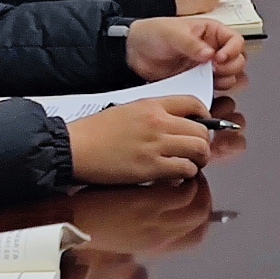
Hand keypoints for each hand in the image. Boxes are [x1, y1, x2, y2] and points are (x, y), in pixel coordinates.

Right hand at [68, 97, 216, 185]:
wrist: (75, 147)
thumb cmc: (97, 131)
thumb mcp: (129, 110)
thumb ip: (155, 114)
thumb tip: (178, 124)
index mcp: (153, 105)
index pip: (194, 103)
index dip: (204, 117)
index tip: (202, 126)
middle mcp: (159, 122)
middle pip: (201, 131)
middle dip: (203, 143)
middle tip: (197, 151)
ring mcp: (156, 145)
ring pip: (199, 150)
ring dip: (199, 160)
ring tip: (191, 164)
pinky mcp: (151, 168)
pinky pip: (184, 169)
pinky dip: (186, 173)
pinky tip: (178, 175)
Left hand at [124, 13, 247, 95]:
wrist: (133, 51)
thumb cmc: (152, 33)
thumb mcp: (172, 33)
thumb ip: (191, 44)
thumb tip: (209, 53)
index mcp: (211, 32)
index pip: (235, 40)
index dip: (232, 50)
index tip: (219, 58)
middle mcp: (213, 49)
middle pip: (238, 60)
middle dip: (230, 67)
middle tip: (214, 70)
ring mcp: (206, 67)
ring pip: (230, 77)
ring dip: (225, 81)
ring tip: (210, 79)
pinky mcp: (197, 81)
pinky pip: (213, 89)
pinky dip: (213, 91)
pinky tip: (203, 88)